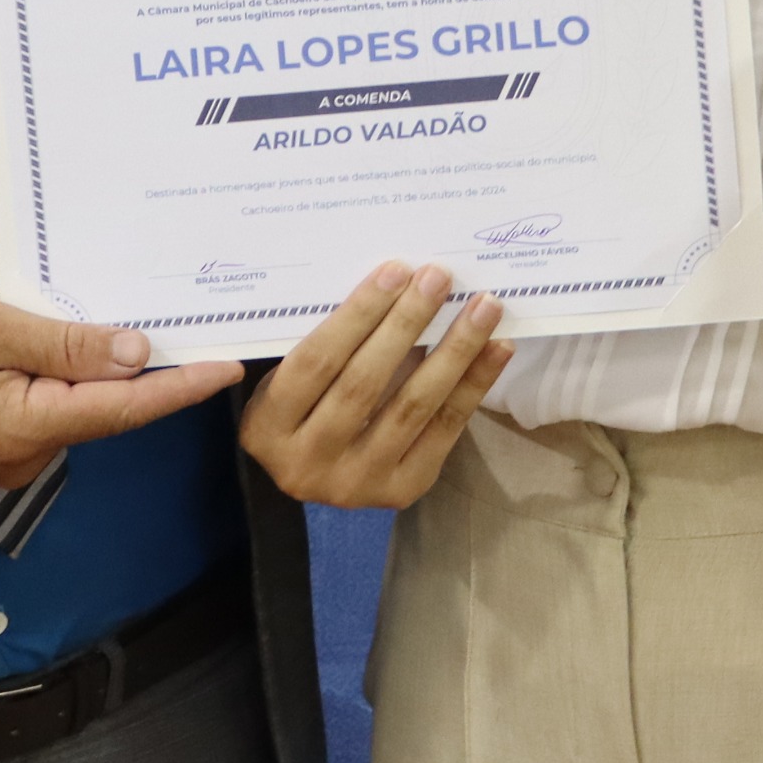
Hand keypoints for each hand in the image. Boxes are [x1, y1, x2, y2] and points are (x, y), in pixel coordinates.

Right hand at [0, 238, 241, 484]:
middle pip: (85, 384)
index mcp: (29, 428)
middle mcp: (23, 451)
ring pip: (47, 374)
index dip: (180, 385)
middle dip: (68, 321)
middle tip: (19, 274)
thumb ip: (64, 341)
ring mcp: (1, 449)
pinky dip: (4, 341)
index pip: (126, 407)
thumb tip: (133, 355)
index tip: (227, 368)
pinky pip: (17, 383)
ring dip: (25, 321)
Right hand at [240, 261, 511, 508]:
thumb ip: (327, 344)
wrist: (317, 471)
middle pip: (364, 384)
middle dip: (406, 324)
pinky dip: (473, 385)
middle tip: (439, 277)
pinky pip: (444, 431)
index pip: (316, 362)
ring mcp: (355, 484)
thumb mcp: (291, 379)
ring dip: (454, 351)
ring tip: (483, 308)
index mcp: (266, 428)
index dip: (358, 315)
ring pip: (411, 407)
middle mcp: (305, 463)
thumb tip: (397, 282)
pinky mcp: (400, 491)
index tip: (396, 271)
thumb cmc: (304, 404)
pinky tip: (496, 349)